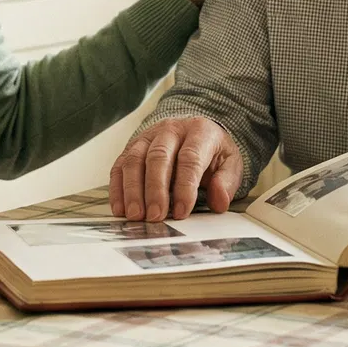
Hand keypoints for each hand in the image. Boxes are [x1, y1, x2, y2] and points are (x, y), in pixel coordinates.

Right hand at [109, 117, 245, 220]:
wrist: (194, 132)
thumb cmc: (212, 151)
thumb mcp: (230, 163)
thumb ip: (226, 182)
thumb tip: (219, 201)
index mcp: (199, 132)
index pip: (190, 158)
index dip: (184, 186)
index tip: (181, 211)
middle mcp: (170, 130)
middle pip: (158, 157)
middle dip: (155, 189)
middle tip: (155, 216)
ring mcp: (148, 136)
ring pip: (134, 160)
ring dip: (133, 190)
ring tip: (136, 216)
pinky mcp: (132, 147)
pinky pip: (120, 165)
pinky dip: (118, 188)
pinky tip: (121, 209)